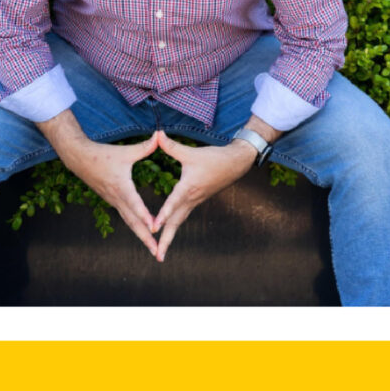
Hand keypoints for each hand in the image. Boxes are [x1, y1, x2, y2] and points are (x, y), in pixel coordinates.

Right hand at [61, 134, 159, 256]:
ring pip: (130, 222)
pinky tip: (143, 234)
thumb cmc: (103, 154)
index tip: (155, 228)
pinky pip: (126, 217)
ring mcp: (114, 201)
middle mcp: (117, 198)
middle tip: (157, 252)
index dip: (145, 216)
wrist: (78, 158)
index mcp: (121, 187)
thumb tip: (159, 136)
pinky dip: (135, 227)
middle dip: (145, 238)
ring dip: (141, 236)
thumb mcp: (125, 151)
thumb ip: (144, 147)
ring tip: (153, 249)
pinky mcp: (112, 201)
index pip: (135, 204)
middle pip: (133, 222)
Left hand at [152, 131, 256, 261]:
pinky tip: (167, 233)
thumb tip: (156, 134)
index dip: (162, 215)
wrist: (236, 164)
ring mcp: (194, 202)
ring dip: (169, 238)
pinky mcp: (196, 201)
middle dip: (166, 240)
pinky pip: (182, 217)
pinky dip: (174, 227)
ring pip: (179, 223)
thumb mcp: (191, 152)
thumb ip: (171, 146)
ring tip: (160, 253)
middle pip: (176, 223)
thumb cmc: (214, 158)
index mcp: (189, 188)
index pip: (173, 203)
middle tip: (157, 256)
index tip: (153, 228)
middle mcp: (191, 199)